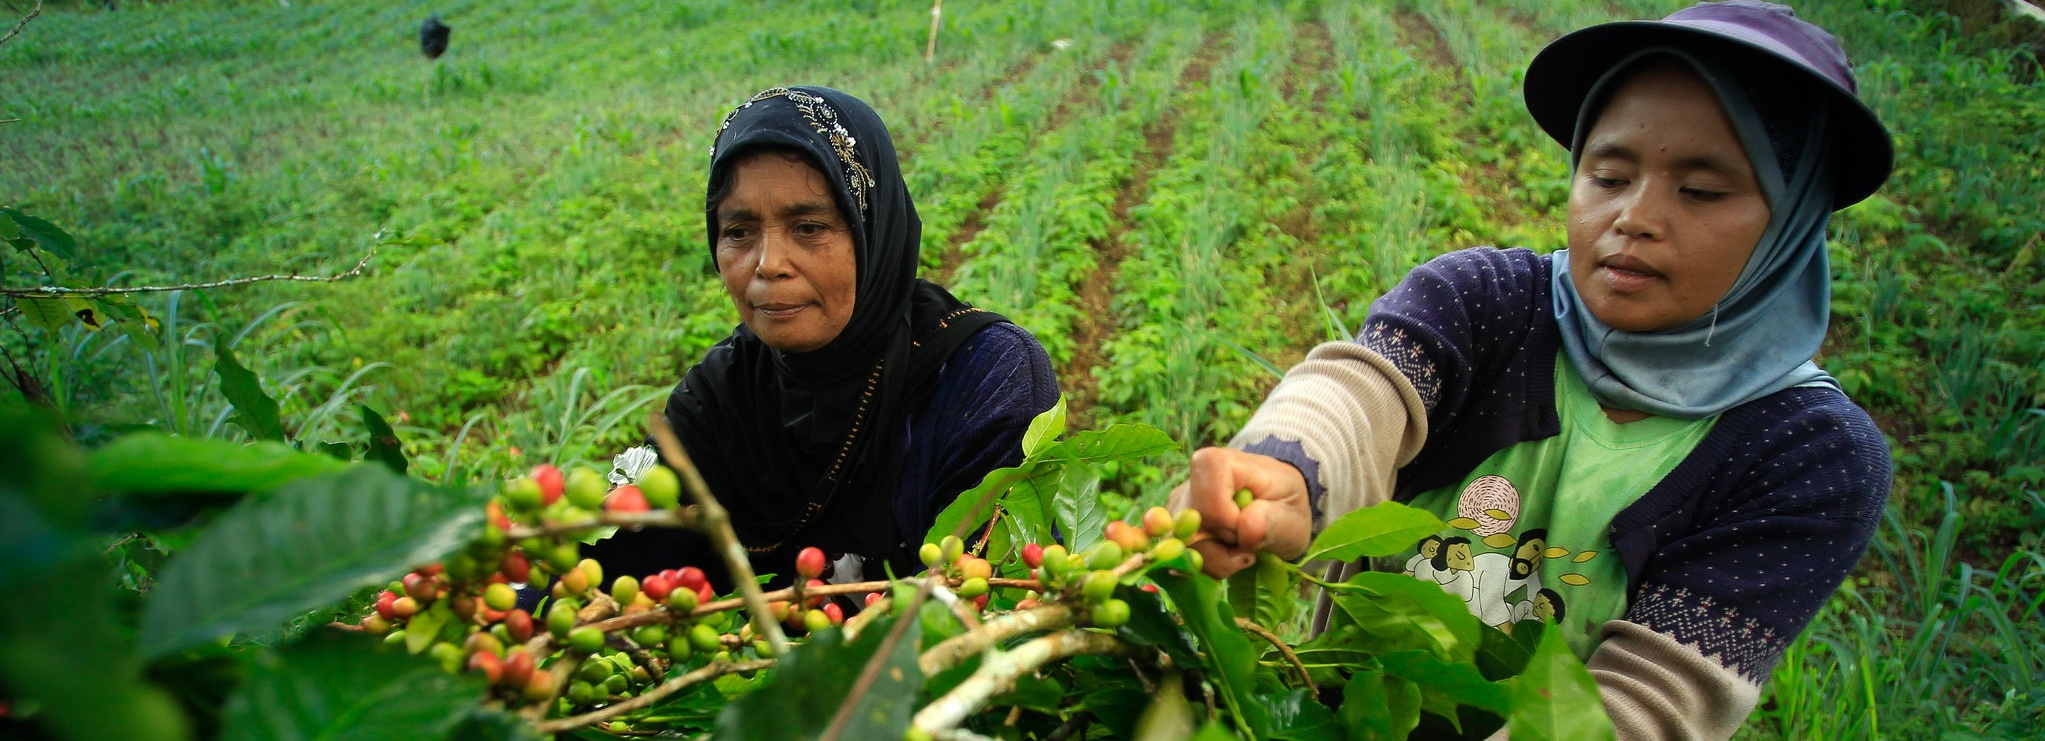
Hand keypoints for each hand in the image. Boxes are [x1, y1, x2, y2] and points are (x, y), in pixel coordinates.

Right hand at [1166, 447, 1311, 578]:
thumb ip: (1273, 523)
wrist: (1276, 505)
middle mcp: (1190, 481)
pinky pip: (1183, 554)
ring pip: (1183, 547)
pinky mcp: (1175, 526)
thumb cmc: (1285, 504)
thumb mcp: (1293, 516)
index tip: (1248, 525)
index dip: (1226, 519)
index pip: (1206, 496)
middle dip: (1222, 549)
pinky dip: (1209, 563)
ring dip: (1217, 560)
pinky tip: (1227, 552)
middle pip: (1189, 527)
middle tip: (1249, 544)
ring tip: (1241, 549)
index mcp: (1220, 463)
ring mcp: (1178, 505)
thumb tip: (1247, 528)